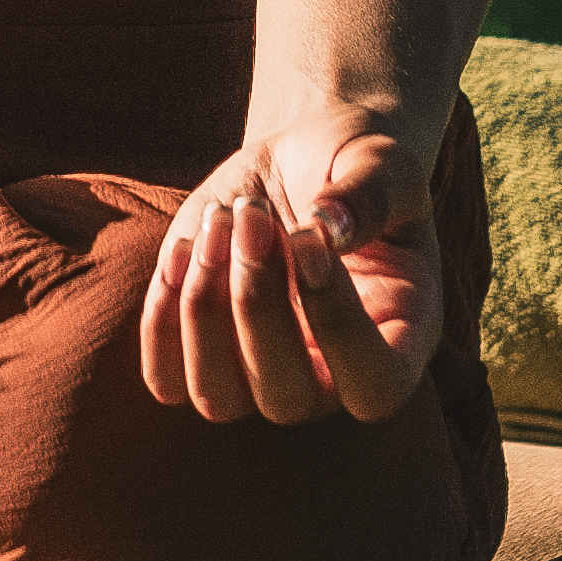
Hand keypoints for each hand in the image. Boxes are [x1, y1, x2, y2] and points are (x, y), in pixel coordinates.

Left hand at [136, 108, 445, 431]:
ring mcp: (263, 378)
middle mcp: (332, 379)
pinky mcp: (203, 356)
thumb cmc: (355, 165)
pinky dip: (162, 317)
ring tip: (220, 220)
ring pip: (218, 398)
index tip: (309, 242)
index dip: (337, 326)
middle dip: (256, 299)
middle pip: (285, 397)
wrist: (301, 164)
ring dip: (204, 307)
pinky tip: (186, 246)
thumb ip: (369, 194)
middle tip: (253, 212)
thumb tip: (327, 230)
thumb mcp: (381, 161)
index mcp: (399, 340)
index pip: (375, 387)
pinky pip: (166, 381)